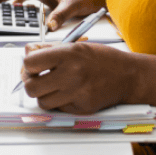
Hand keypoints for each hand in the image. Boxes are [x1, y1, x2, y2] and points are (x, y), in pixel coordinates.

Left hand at [20, 42, 138, 114]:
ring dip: (43, 95)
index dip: (28, 64)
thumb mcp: (76, 45)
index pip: (30, 63)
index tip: (32, 64)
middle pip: (31, 87)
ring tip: (52, 86)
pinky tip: (67, 92)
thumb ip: (49, 49)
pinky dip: (58, 102)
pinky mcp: (81, 109)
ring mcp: (77, 94)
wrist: (128, 76)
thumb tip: (27, 52)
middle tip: (36, 78)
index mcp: (69, 54)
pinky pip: (58, 109)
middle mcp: (72, 75)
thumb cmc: (102, 59)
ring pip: (42, 102)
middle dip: (30, 83)